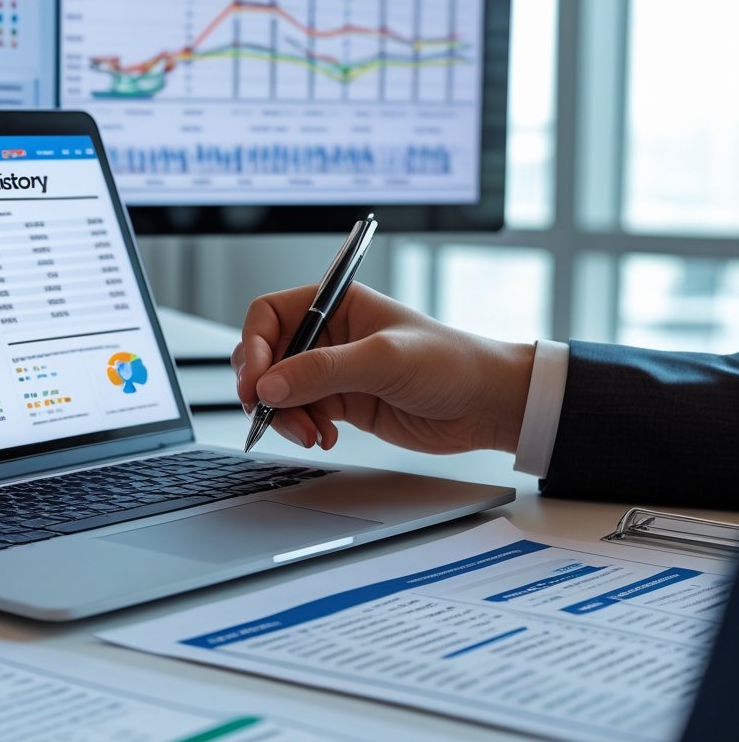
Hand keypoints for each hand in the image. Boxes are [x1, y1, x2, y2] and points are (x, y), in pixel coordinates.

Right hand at [231, 283, 535, 454]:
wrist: (488, 406)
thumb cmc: (451, 364)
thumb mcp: (383, 360)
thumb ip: (322, 371)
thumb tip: (269, 385)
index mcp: (336, 304)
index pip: (270, 316)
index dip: (254, 346)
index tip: (255, 381)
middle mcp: (329, 335)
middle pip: (268, 356)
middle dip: (265, 387)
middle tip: (268, 413)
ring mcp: (333, 371)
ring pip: (280, 391)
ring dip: (285, 415)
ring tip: (310, 433)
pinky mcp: (341, 402)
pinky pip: (301, 414)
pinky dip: (303, 428)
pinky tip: (325, 437)